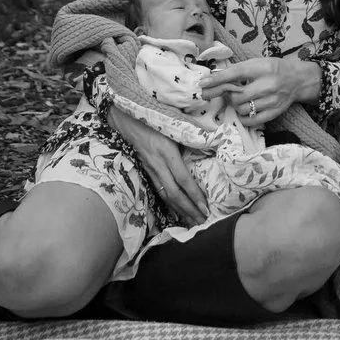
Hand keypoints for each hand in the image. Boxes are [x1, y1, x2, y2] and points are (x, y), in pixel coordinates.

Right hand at [107, 104, 207, 224]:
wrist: (127, 119)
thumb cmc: (154, 119)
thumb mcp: (174, 125)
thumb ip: (190, 137)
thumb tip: (212, 145)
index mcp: (167, 151)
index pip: (183, 179)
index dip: (194, 194)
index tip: (206, 206)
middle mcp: (158, 164)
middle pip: (174, 193)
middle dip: (189, 209)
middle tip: (203, 221)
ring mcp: (151, 169)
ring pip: (166, 195)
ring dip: (180, 210)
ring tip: (193, 221)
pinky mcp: (146, 171)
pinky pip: (159, 191)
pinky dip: (169, 203)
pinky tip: (177, 211)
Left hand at [198, 56, 321, 125]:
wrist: (297, 79)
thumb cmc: (273, 68)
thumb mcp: (257, 63)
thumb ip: (239, 70)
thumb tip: (213, 79)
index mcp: (262, 68)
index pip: (235, 74)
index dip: (217, 79)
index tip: (202, 84)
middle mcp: (268, 84)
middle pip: (237, 96)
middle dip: (227, 96)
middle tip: (226, 93)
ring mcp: (272, 100)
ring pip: (242, 109)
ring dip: (236, 106)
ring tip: (240, 99)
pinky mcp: (274, 112)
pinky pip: (251, 121)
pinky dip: (243, 117)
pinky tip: (246, 109)